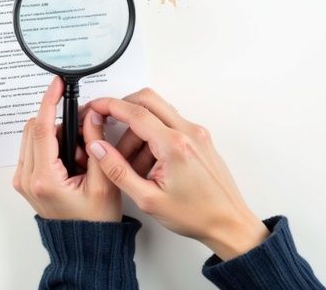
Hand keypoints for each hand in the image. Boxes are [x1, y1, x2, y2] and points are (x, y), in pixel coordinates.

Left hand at [13, 77, 121, 221]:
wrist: (84, 244)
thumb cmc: (95, 221)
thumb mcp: (104, 182)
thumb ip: (96, 144)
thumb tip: (90, 115)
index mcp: (44, 179)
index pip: (42, 129)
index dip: (49, 102)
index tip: (55, 85)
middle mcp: (27, 179)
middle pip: (35, 129)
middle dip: (59, 124)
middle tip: (84, 138)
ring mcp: (23, 180)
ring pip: (32, 137)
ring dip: (55, 136)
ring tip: (79, 157)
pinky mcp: (25, 180)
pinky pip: (33, 149)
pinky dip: (50, 147)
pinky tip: (70, 162)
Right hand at [85, 89, 268, 259]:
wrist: (229, 224)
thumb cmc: (196, 215)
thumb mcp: (147, 199)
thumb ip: (117, 170)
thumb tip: (98, 148)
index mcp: (174, 146)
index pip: (135, 112)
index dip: (109, 105)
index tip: (95, 107)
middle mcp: (189, 133)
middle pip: (147, 100)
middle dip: (122, 107)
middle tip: (107, 121)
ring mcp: (197, 134)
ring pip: (158, 112)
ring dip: (138, 127)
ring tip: (131, 160)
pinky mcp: (200, 139)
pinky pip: (170, 124)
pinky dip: (152, 134)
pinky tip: (148, 161)